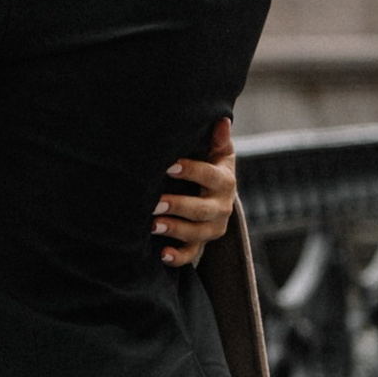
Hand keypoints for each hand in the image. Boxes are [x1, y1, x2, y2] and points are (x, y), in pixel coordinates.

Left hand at [155, 119, 236, 267]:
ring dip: (175, 229)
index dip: (191, 171)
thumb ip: (219, 139)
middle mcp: (221, 207)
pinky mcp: (201, 244)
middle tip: (154, 203)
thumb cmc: (211, 168)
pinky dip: (178, 257)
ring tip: (152, 225)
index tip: (169, 166)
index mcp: (224, 181)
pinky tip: (162, 254)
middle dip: (178, 206)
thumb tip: (222, 119)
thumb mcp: (218, 154)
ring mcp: (211, 228)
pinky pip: (192, 254)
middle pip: (202, 209)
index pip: (210, 176)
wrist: (216, 197)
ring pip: (196, 233)